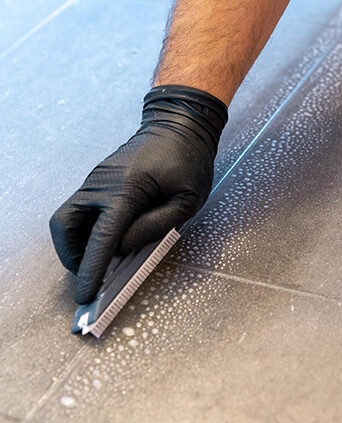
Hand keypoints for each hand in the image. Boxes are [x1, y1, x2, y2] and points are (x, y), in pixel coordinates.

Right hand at [50, 85, 227, 303]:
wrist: (179, 124)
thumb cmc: (190, 160)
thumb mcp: (187, 200)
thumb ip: (156, 225)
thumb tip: (124, 247)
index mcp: (126, 189)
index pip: (102, 237)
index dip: (92, 268)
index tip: (86, 293)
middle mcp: (101, 184)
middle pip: (65, 226)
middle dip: (72, 257)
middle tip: (90, 275)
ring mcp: (95, 179)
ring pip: (67, 218)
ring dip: (75, 244)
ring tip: (97, 260)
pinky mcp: (98, 179)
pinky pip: (80, 208)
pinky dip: (84, 229)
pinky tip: (106, 239)